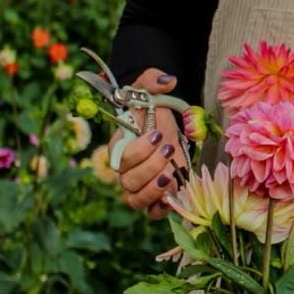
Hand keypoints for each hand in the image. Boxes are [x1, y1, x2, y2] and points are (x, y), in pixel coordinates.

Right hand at [113, 69, 187, 221]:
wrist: (162, 123)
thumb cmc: (150, 107)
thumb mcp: (149, 89)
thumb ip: (153, 80)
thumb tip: (169, 80)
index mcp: (119, 146)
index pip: (119, 158)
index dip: (137, 150)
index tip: (157, 133)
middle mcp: (126, 170)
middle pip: (127, 182)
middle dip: (149, 167)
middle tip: (168, 149)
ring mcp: (140, 185)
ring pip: (135, 200)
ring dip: (154, 190)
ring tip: (171, 173)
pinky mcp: (156, 195)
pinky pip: (151, 212)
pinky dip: (161, 208)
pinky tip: (174, 192)